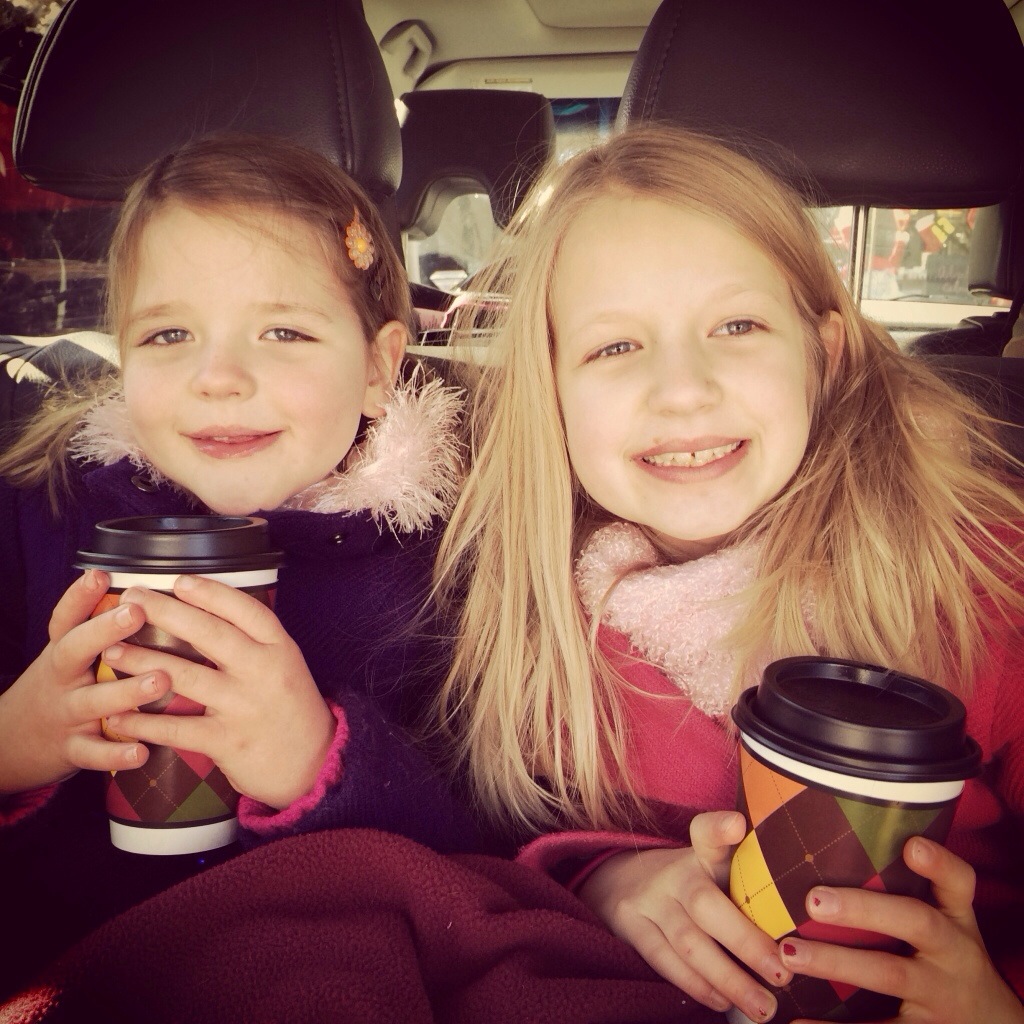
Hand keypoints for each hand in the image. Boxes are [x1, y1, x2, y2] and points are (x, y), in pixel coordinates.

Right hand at [0, 569, 171, 793]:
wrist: (9, 744)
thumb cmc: (58, 688)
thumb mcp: (67, 656)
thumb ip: (96, 628)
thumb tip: (142, 591)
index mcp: (62, 652)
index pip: (65, 619)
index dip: (79, 596)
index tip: (99, 575)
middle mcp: (61, 678)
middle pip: (74, 650)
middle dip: (104, 630)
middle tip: (136, 612)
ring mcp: (64, 714)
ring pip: (92, 702)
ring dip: (127, 691)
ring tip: (161, 680)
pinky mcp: (70, 749)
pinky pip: (93, 753)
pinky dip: (116, 754)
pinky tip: (142, 751)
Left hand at [101, 575, 335, 808]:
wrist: (313, 764)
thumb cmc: (291, 709)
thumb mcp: (285, 666)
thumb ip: (255, 642)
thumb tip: (206, 610)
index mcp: (280, 649)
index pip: (247, 610)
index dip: (212, 593)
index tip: (179, 580)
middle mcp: (264, 672)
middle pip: (211, 634)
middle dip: (166, 613)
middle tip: (131, 599)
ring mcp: (245, 707)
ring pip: (187, 677)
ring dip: (143, 662)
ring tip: (111, 650)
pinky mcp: (228, 742)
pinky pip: (178, 729)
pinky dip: (144, 723)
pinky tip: (117, 718)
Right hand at [578, 809, 788, 1020]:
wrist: (622, 880)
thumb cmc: (692, 882)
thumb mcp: (714, 868)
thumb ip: (751, 880)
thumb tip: (808, 921)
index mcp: (699, 853)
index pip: (706, 833)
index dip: (720, 828)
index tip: (737, 824)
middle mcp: (673, 872)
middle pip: (705, 904)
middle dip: (745, 942)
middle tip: (782, 974)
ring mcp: (648, 899)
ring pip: (688, 942)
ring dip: (728, 979)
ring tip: (763, 1006)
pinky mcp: (631, 926)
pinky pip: (665, 961)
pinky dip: (697, 986)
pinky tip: (723, 1002)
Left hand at [779, 837, 1023, 1023]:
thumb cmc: (946, 961)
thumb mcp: (945, 925)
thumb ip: (902, 890)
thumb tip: (824, 844)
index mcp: (955, 919)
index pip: (958, 883)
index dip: (939, 863)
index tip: (912, 846)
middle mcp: (954, 953)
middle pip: (917, 922)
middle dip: (865, 909)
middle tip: (814, 900)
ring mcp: (941, 995)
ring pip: (891, 974)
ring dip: (836, 962)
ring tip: (790, 953)